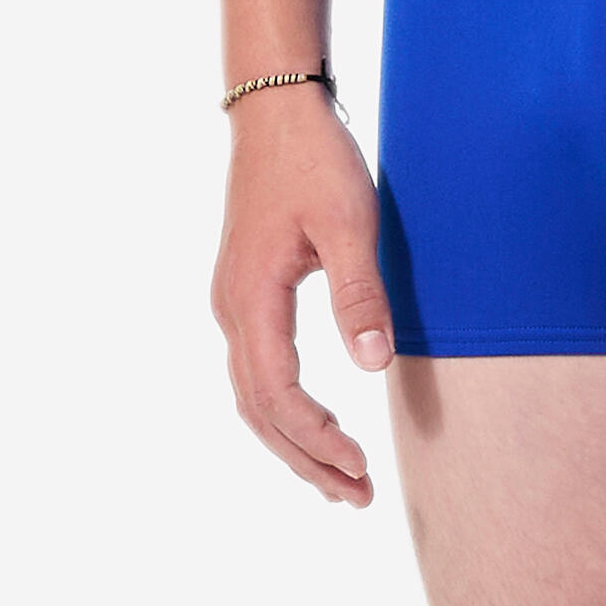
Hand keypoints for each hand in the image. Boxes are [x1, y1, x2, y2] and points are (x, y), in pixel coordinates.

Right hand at [212, 87, 397, 503]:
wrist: (276, 107)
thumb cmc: (314, 158)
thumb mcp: (349, 221)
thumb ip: (359, 293)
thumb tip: (373, 368)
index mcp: (251, 299)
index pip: (277, 394)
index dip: (317, 437)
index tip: (360, 464)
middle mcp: (232, 309)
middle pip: (260, 410)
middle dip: (306, 459)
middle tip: (356, 497)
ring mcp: (235, 301)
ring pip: (254, 395)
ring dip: (294, 441)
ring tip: (339, 480)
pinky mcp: (247, 291)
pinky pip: (257, 370)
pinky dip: (284, 410)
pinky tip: (314, 423)